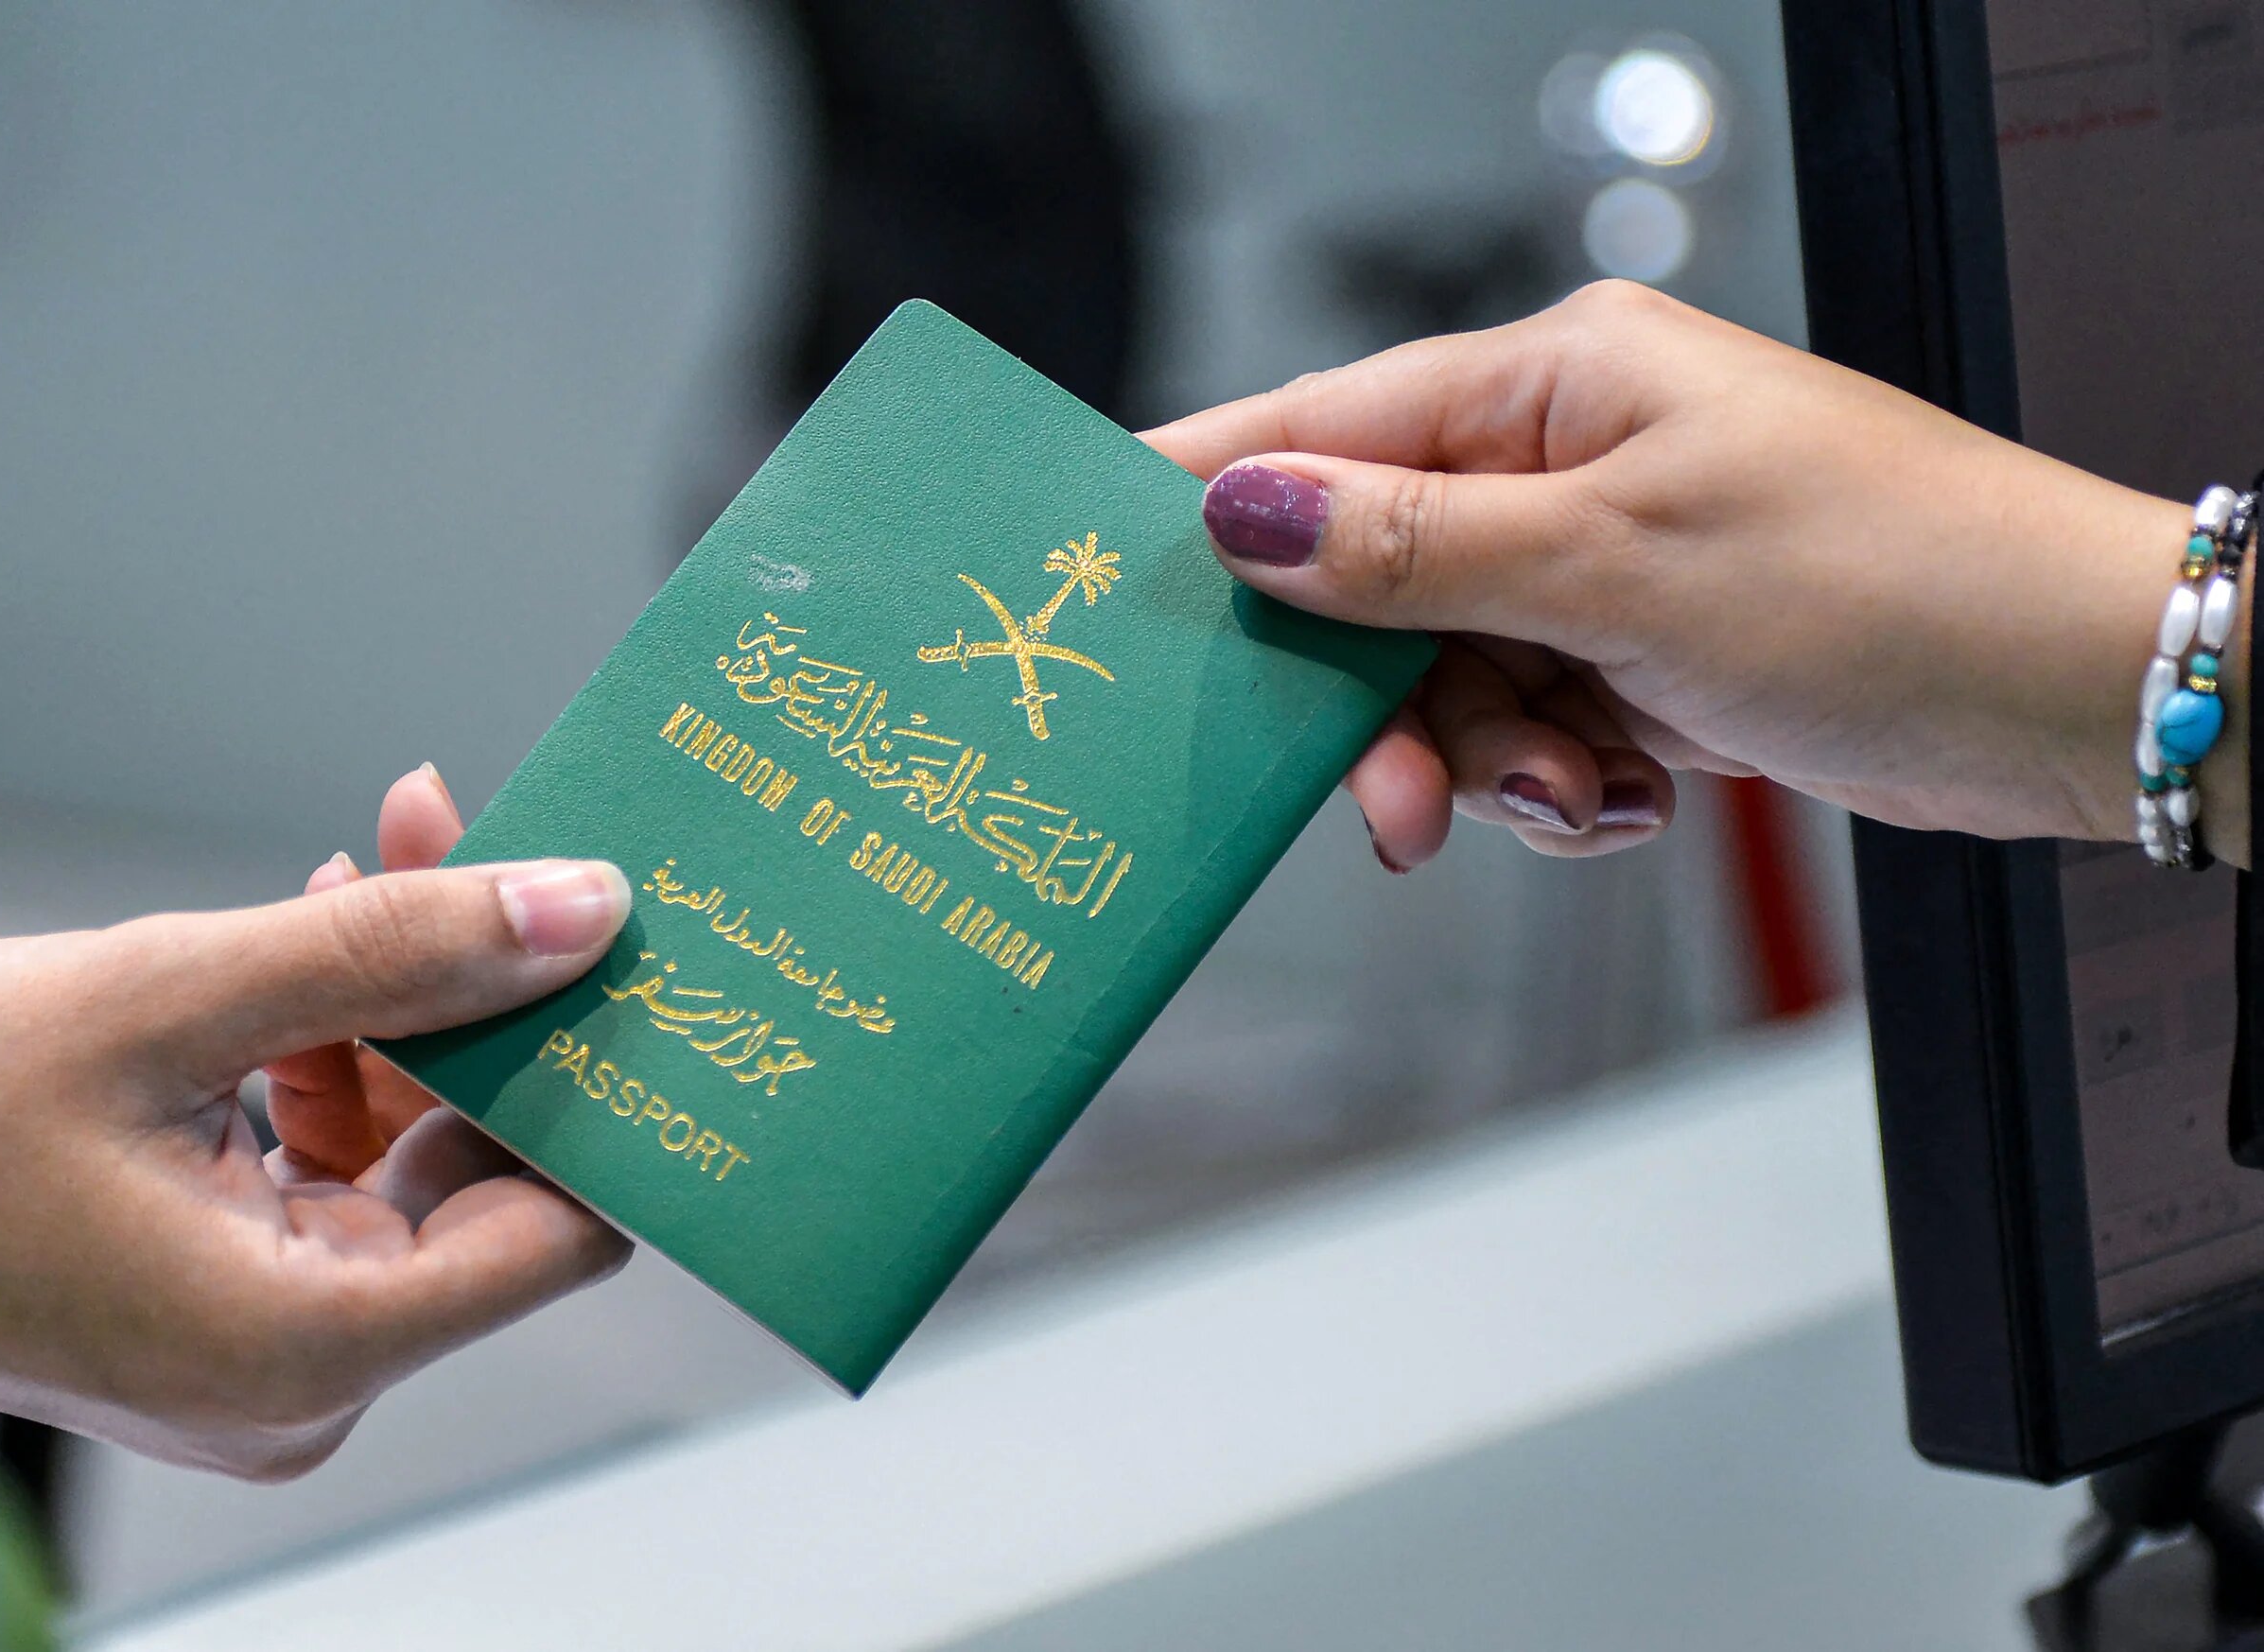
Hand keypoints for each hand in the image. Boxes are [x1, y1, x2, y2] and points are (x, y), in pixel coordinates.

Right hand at [0, 766, 631, 1478]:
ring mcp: (263, 1346)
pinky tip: (319, 942)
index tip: (627, 964)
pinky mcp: (224, 1301)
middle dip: (487, 1007)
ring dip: (404, 1009)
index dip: (603, 1093)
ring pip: (408, 1156)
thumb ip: (396, 951)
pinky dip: (335, 1058)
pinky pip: (331, 1170)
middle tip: (488, 855)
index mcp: (308, 1345)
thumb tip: (583, 911)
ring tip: (383, 861)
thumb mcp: (170, 997)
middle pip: (481, 1177)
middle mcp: (304, 1378)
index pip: (561, 1232)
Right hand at [1145, 280, 2235, 866]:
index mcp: (1557, 381)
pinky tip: (1632, 795)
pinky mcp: (1639, 656)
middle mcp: (1569, 461)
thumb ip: (1415, 548)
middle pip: (1374, 586)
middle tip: (1389, 803)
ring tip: (1584, 794)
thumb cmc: (1891, 579)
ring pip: (1446, 682)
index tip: (1103, 565)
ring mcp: (1604, 564)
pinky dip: (1560, 787)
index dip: (1213, 500)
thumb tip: (1247, 511)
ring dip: (1491, 765)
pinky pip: (1526, 733)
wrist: (2068, 693)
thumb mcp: (1619, 564)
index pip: (1326, 427)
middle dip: (1385, 707)